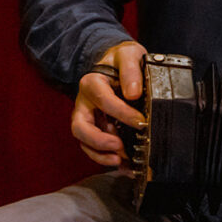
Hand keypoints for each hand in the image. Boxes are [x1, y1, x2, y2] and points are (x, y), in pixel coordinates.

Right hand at [71, 40, 147, 167]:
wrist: (117, 62)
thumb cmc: (122, 59)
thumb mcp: (129, 55)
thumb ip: (130, 70)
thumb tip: (133, 93)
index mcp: (92, 82)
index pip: (103, 100)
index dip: (122, 113)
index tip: (141, 121)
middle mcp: (85, 103)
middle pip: (80, 127)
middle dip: (99, 141)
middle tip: (119, 147)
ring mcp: (87, 118)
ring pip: (84, 141)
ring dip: (100, 154)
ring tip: (120, 160)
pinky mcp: (94, 129)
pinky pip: (94, 148)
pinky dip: (106, 159)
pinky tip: (124, 166)